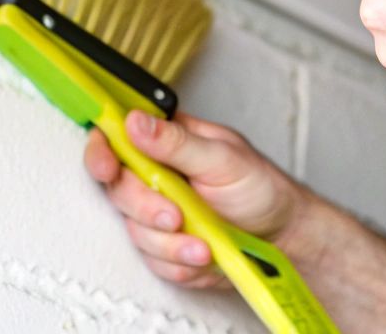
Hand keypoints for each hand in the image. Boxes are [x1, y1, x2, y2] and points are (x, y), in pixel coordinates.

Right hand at [84, 111, 317, 287]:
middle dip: (147, 208)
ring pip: (135, 231)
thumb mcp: (224, 158)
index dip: (101, 152)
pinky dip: (181, 263)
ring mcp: (158, 213)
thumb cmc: (261, 188)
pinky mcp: (166, 248)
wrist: (284, 236)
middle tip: (177, 215)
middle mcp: (155, 176)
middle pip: (118, 190)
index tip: (107, 167)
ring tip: (205, 244)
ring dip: (170, 243)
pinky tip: (205, 255)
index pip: (115, 138)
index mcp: (165, 142)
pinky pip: (155, 261)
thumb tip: (134, 122)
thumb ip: (176, 141)